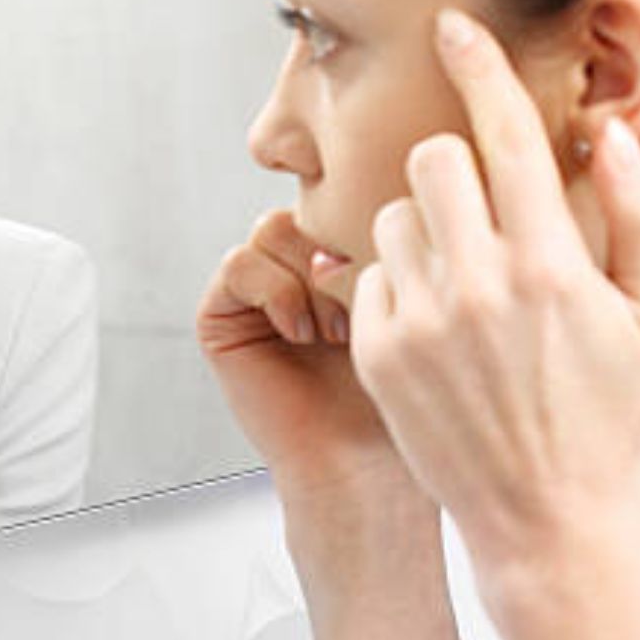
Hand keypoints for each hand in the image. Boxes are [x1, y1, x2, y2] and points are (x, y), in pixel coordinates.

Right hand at [198, 212, 415, 500]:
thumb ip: (400, 236)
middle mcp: (296, 267)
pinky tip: (302, 333)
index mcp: (342, 255)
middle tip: (367, 304)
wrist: (365, 463)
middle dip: (338, 250)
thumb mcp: (419, 299)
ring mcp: (256, 290)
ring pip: (272, 228)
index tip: (399, 276)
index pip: (344, 196)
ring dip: (308, 275)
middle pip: (306, 205)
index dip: (370, 223)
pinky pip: (238, 263)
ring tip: (336, 328)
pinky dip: (274, 291)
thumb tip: (398, 176)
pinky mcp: (220, 316)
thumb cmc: (407, 391)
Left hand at [349, 9, 639, 560]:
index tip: (453, 26)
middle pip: (432, 160)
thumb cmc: (606, 411)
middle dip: (455, 166)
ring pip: (393, 214)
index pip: (507, 137)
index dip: (479, 69)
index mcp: (550, 267)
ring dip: (425, 227)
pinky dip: (398, 282)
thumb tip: (609, 131)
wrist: (547, 514)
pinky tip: (437, 327)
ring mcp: (418, 321)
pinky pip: (371, 271)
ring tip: (464, 283)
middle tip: (481, 209)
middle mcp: (476, 287)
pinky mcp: (376, 350)